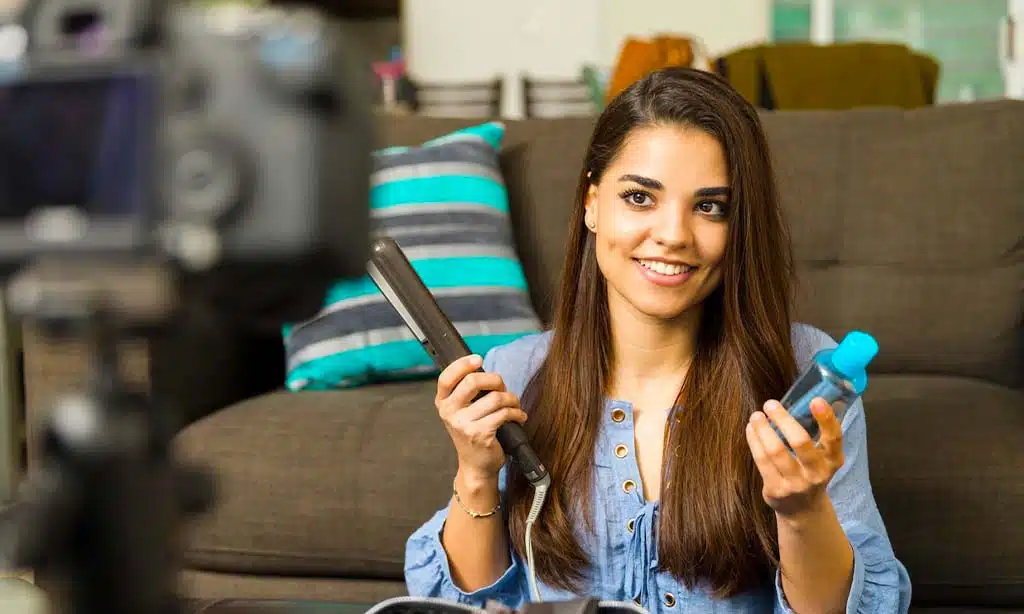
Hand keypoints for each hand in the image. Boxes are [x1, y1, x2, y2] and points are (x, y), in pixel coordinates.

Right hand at [435, 354, 527, 483]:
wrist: (476, 466)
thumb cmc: (473, 434)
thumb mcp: (462, 412)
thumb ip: (467, 393)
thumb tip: (486, 371)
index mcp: (443, 403)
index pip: (446, 377)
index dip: (462, 364)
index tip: (478, 359)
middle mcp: (449, 413)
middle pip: (473, 381)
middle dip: (495, 380)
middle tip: (503, 388)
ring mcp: (463, 424)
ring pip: (495, 398)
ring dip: (511, 399)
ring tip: (514, 405)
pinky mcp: (480, 434)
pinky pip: (504, 413)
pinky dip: (517, 413)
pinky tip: (519, 417)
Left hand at [745, 398, 844, 520]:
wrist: (802, 510)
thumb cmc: (811, 471)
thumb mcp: (823, 456)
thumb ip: (817, 433)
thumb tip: (804, 397)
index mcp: (832, 460)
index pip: (834, 438)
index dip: (826, 418)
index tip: (816, 399)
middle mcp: (817, 473)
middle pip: (800, 441)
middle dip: (783, 419)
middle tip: (770, 404)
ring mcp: (796, 484)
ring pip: (775, 450)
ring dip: (763, 429)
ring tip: (756, 415)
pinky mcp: (776, 489)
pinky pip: (761, 460)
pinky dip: (754, 440)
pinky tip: (751, 429)